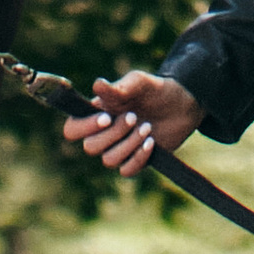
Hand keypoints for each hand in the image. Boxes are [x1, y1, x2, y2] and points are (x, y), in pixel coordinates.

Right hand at [63, 71, 199, 174]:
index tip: (107, 117)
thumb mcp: (139, 83)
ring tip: (147, 127)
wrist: (182, 105)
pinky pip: (126, 171)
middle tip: (133, 117)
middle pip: (90, 147)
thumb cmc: (155, 90)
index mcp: (97, 114)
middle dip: (113, 134)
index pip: (72, 129)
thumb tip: (97, 85)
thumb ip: (119, 87)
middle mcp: (103, 134)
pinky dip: (139, 157)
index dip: (84, 127)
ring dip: (129, 144)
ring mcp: (118, 149)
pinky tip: (152, 142)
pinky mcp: (134, 161)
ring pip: (108, 160)